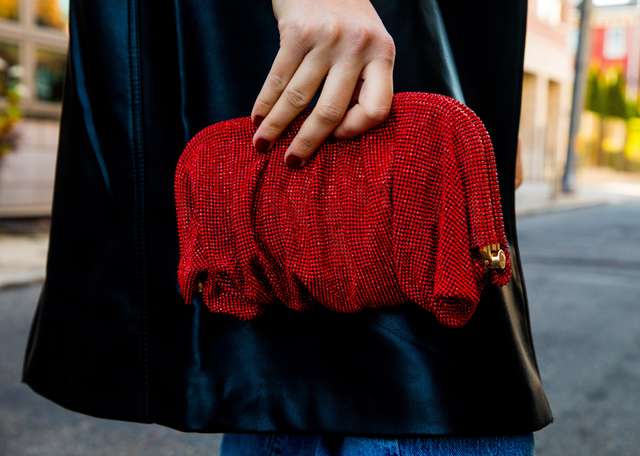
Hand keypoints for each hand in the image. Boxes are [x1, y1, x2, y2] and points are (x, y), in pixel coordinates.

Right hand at [252, 0, 395, 167]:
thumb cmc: (347, 19)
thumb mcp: (369, 45)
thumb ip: (363, 81)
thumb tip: (336, 133)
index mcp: (383, 54)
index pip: (376, 108)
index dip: (355, 130)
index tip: (336, 137)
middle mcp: (357, 47)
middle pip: (331, 110)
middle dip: (307, 143)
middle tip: (292, 163)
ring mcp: (325, 39)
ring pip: (298, 98)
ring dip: (276, 127)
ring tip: (262, 146)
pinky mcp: (296, 32)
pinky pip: (277, 78)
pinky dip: (264, 103)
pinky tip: (257, 120)